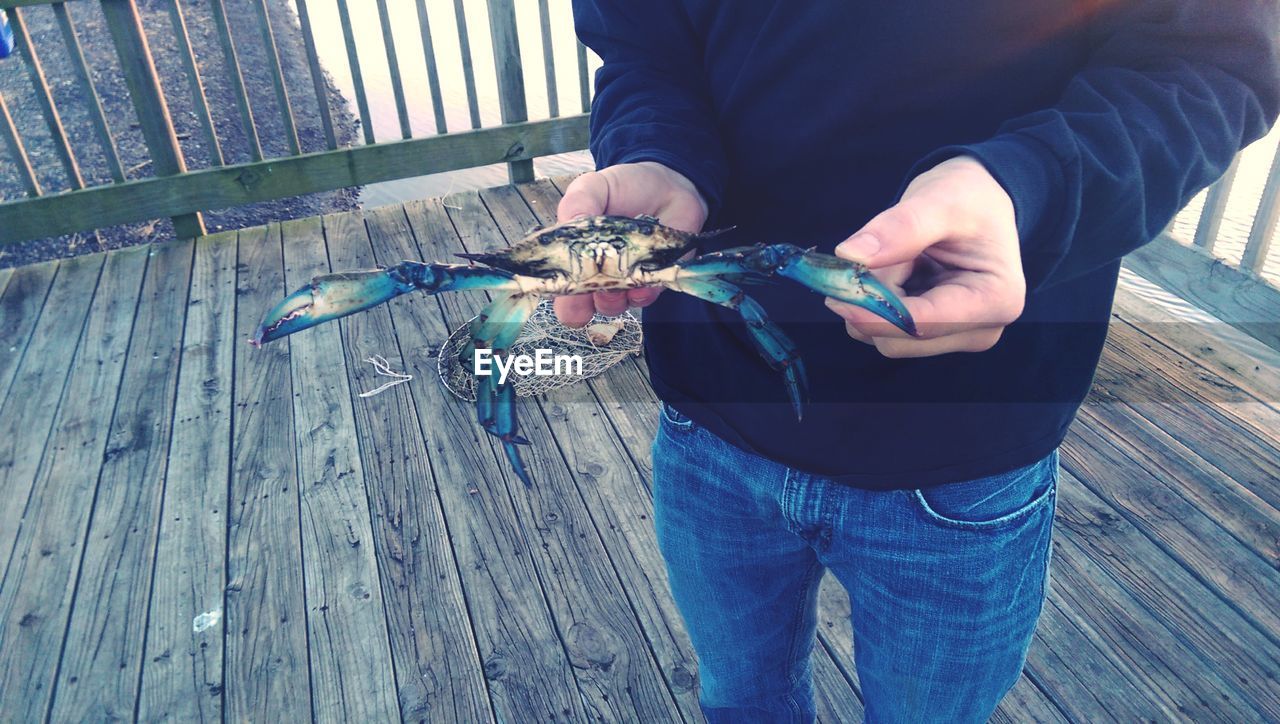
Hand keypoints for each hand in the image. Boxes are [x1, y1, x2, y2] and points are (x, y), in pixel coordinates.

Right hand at [554, 161, 707, 326]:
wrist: (669, 185)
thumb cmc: (624, 188)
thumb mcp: (595, 186)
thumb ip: (579, 201)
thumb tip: (570, 222)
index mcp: (572, 255)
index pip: (554, 289)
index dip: (552, 294)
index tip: (560, 285)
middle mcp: (594, 276)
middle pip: (577, 310)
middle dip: (580, 305)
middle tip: (589, 283)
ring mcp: (623, 283)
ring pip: (610, 307)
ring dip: (612, 295)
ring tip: (621, 267)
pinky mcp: (652, 283)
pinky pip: (643, 299)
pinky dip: (643, 290)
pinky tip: (646, 270)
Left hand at [826, 156, 1025, 357]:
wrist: (977, 203)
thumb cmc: (969, 199)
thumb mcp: (940, 200)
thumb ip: (900, 227)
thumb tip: (850, 254)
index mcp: (996, 300)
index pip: (922, 324)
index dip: (873, 314)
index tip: (835, 295)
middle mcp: (981, 330)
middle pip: (900, 340)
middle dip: (872, 303)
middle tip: (865, 259)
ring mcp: (955, 337)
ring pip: (886, 338)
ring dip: (873, 301)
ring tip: (896, 260)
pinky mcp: (932, 337)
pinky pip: (884, 331)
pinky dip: (875, 304)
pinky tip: (895, 275)